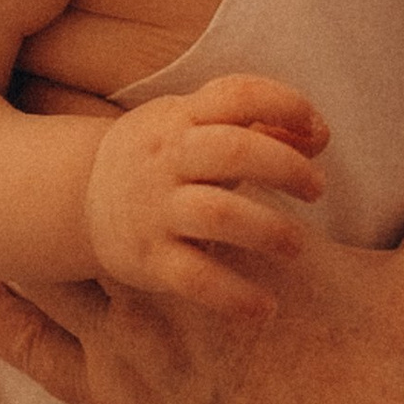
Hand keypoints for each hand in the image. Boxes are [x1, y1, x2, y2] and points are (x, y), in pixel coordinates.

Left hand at [0, 117, 403, 403]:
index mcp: (247, 237)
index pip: (181, 147)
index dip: (145, 104)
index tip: (99, 50)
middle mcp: (173, 281)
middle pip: (91, 186)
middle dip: (62, 141)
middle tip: (20, 87)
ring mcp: (134, 345)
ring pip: (46, 255)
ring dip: (16, 209)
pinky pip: (27, 347)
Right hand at [81, 75, 329, 316]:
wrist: (83, 198)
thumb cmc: (165, 158)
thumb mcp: (195, 126)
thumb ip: (255, 126)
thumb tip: (319, 136)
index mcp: (182, 117)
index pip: (237, 95)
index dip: (286, 106)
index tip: (318, 134)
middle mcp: (166, 158)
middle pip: (233, 151)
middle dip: (286, 168)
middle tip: (316, 189)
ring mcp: (155, 209)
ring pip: (217, 214)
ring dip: (269, 230)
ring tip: (295, 246)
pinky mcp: (148, 259)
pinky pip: (195, 279)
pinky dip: (234, 296)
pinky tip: (265, 308)